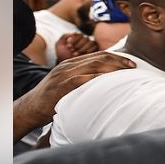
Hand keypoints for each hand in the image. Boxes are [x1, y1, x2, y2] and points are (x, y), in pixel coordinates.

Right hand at [13, 52, 135, 141]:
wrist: (30, 108)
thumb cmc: (53, 99)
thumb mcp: (68, 84)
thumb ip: (84, 79)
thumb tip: (107, 82)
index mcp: (71, 63)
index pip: (98, 55)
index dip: (117, 58)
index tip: (131, 64)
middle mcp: (68, 66)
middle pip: (99, 58)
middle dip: (119, 61)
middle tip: (134, 67)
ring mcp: (64, 75)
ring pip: (93, 66)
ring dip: (113, 69)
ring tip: (127, 73)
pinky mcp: (61, 86)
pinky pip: (83, 79)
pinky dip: (98, 78)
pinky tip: (110, 82)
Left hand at [54, 32, 97, 61]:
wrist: (66, 64)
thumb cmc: (63, 54)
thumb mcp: (59, 44)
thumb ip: (64, 36)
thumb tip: (74, 33)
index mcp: (76, 37)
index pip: (78, 34)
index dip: (73, 39)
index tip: (68, 46)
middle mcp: (84, 40)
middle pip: (85, 38)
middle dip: (78, 45)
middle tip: (72, 50)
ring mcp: (90, 45)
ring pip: (90, 42)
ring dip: (82, 48)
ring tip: (75, 54)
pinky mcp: (94, 50)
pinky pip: (94, 47)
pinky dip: (88, 51)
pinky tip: (82, 55)